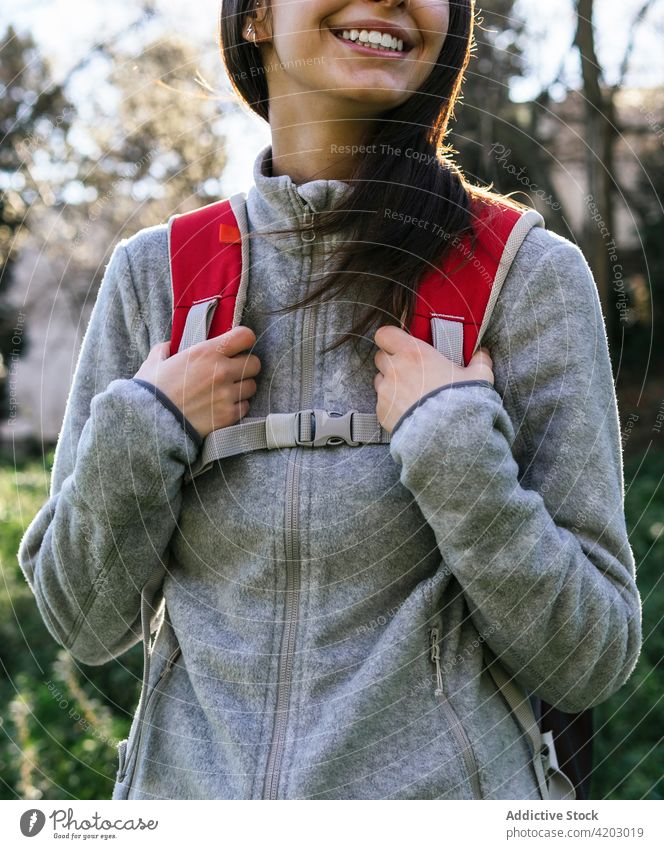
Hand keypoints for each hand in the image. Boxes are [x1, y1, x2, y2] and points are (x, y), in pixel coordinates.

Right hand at [133, 326, 260, 438]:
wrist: (149, 423)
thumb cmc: (151, 390)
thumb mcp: (154, 362)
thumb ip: (165, 349)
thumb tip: (169, 345)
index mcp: (206, 352)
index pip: (245, 336)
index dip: (243, 340)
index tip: (237, 346)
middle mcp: (222, 371)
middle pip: (255, 363)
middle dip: (245, 366)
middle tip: (232, 371)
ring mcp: (227, 394)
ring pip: (252, 386)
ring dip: (242, 388)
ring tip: (225, 391)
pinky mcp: (228, 416)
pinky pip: (245, 406)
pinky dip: (237, 407)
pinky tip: (222, 406)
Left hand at [372, 324, 493, 433]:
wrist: (446, 436)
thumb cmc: (461, 401)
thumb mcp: (479, 377)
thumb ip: (480, 361)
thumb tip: (482, 353)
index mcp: (414, 353)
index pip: (385, 334)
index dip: (390, 338)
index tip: (399, 343)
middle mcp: (395, 369)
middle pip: (381, 357)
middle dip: (391, 361)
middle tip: (409, 370)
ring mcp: (386, 391)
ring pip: (379, 379)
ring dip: (390, 383)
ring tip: (409, 393)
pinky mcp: (382, 411)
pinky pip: (382, 402)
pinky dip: (390, 404)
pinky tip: (408, 411)